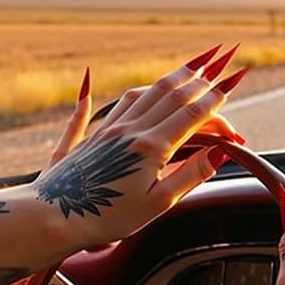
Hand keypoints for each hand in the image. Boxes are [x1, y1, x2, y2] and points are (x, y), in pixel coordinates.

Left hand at [31, 47, 249, 250]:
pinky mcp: (88, 137)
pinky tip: (91, 86)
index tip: (232, 84)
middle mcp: (131, 131)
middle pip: (170, 95)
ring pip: (143, 94)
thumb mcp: (158, 204)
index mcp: (151, 147)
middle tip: (217, 66)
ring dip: (168, 79)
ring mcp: (108, 130)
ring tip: (185, 69)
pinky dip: (111, 95)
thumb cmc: (106, 218)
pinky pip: (104, 108)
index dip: (214, 100)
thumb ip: (191, 174)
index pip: (192, 115)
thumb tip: (220, 152)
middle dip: (197, 80)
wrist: (53, 217)